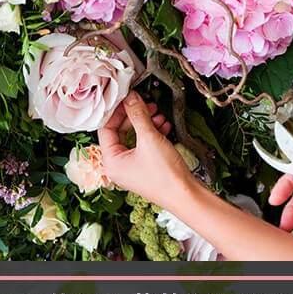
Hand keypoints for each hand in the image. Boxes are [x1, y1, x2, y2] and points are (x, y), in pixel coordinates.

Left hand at [98, 91, 193, 208]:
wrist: (187, 196)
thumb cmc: (165, 175)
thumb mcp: (149, 138)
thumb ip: (138, 115)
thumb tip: (130, 97)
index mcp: (111, 161)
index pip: (105, 128)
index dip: (116, 111)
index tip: (127, 97)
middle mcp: (118, 165)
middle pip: (120, 132)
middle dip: (135, 116)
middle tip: (145, 103)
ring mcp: (132, 167)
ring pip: (134, 137)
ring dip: (146, 123)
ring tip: (158, 115)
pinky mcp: (145, 168)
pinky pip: (144, 145)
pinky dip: (153, 134)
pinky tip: (164, 126)